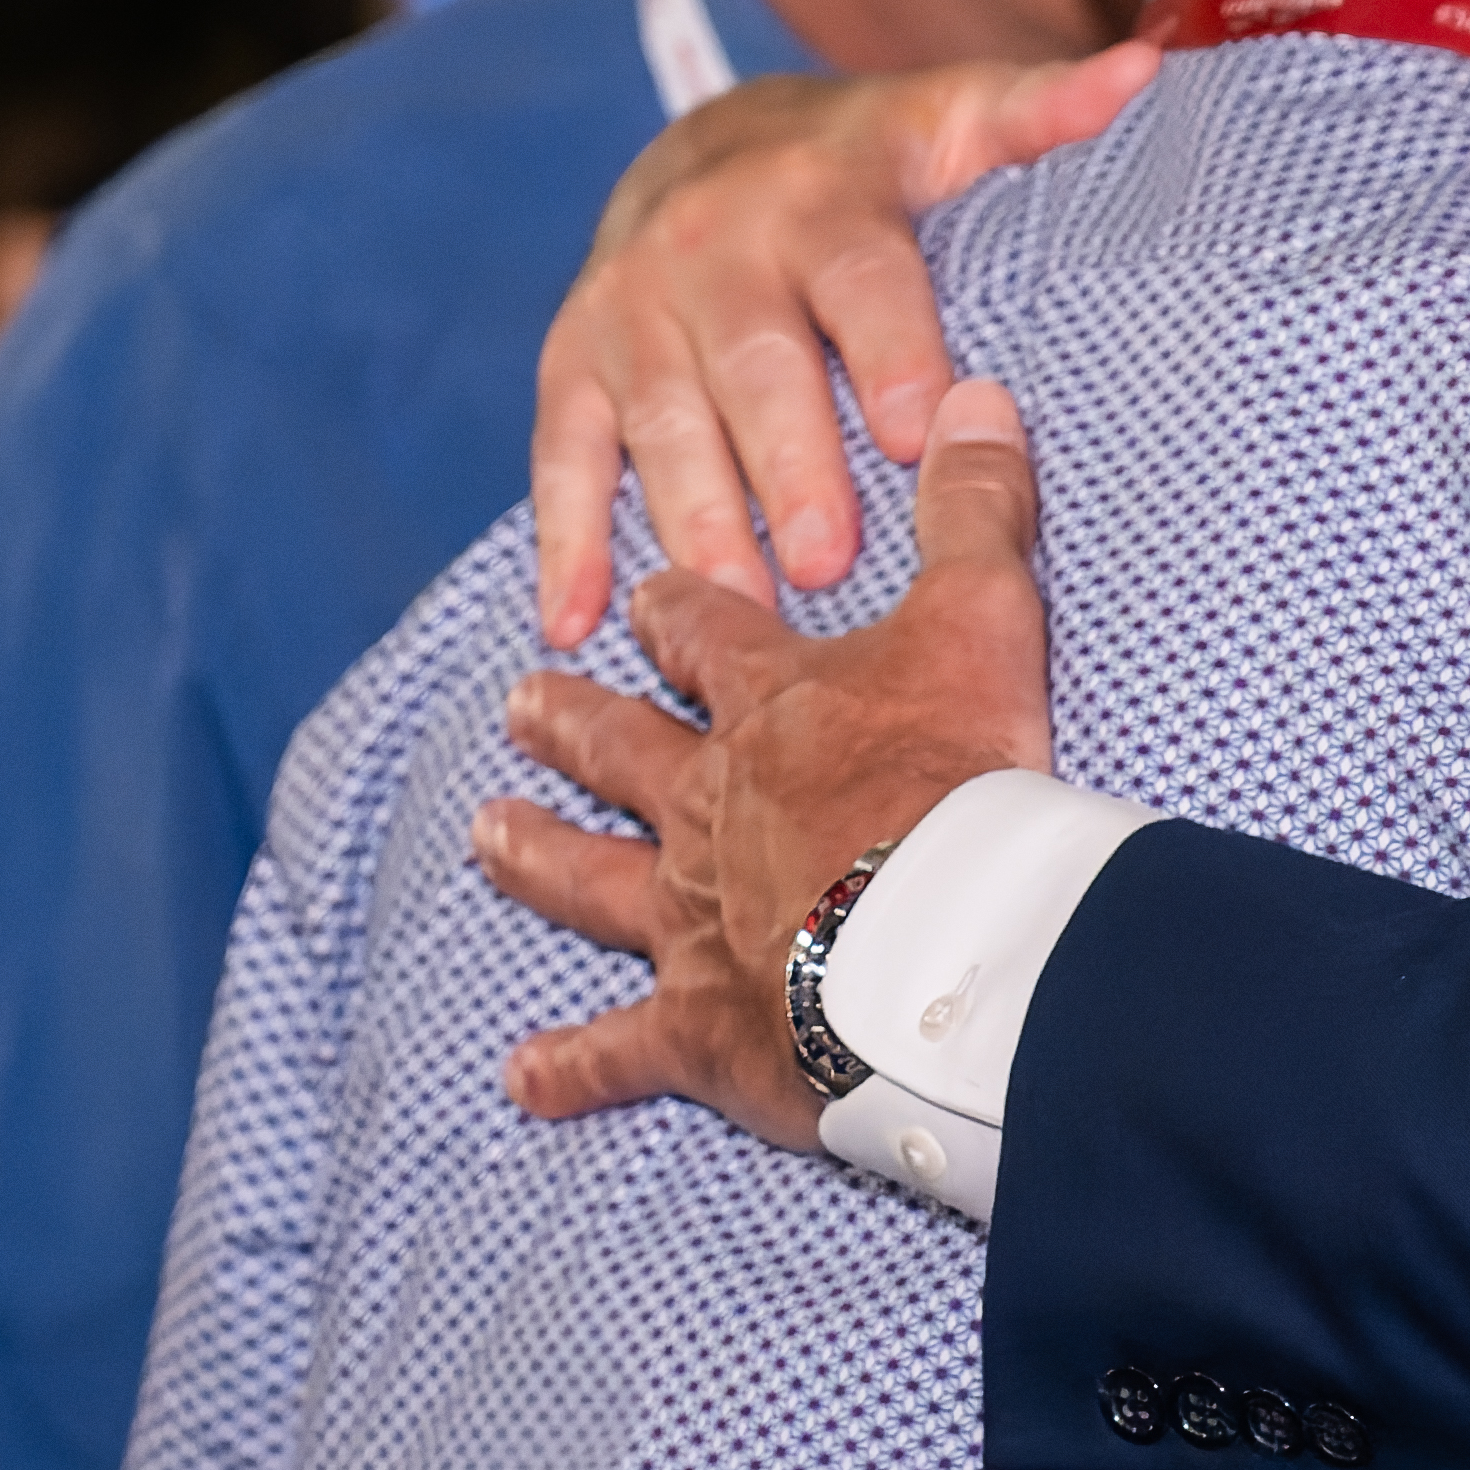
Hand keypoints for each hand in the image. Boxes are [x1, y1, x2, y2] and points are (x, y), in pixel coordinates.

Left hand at [490, 380, 1060, 1140]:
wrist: (946, 938)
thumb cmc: (968, 775)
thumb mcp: (987, 616)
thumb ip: (975, 507)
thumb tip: (978, 392)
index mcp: (772, 707)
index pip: (708, 640)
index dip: (675, 615)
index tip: (639, 596)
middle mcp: (709, 802)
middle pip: (622, 750)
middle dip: (571, 721)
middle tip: (518, 701)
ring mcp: (691, 914)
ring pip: (592, 878)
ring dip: (536, 854)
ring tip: (483, 835)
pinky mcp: (700, 1023)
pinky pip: (619, 1048)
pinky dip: (571, 1066)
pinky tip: (520, 1077)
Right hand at [529, 51, 1153, 641]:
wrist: (701, 144)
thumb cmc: (866, 162)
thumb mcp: (952, 118)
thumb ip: (1041, 111)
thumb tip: (1143, 69)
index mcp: (817, 197)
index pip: (858, 278)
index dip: (889, 352)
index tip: (920, 432)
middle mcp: (710, 248)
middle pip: (752, 365)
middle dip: (788, 464)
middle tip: (831, 564)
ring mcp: (631, 310)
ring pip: (660, 421)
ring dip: (692, 518)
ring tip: (731, 608)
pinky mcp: (574, 365)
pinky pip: (562, 454)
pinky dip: (565, 539)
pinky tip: (573, 623)